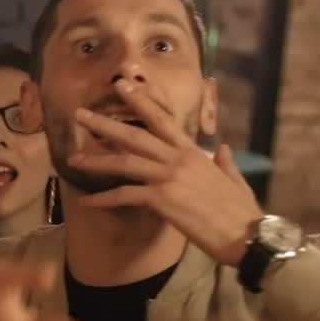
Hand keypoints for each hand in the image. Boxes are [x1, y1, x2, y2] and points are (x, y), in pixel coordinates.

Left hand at [67, 78, 262, 265]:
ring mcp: (168, 178)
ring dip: (95, 160)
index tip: (123, 86)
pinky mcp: (162, 199)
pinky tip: (84, 202)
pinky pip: (124, 196)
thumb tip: (221, 148)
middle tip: (80, 114)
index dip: (141, 101)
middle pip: (135, 135)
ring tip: (72, 158)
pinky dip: (102, 199)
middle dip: (105, 123)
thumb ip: (224, 162)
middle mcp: (178, 159)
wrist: (247, 234)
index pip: (163, 120)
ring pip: (124, 162)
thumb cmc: (241, 211)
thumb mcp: (235, 179)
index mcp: (193, 153)